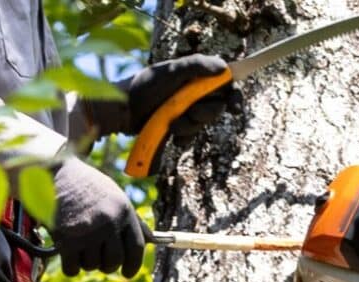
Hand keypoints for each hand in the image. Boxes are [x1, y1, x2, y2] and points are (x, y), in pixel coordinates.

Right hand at [49, 158, 146, 276]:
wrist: (53, 173)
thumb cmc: (85, 186)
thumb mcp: (113, 195)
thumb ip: (129, 219)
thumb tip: (149, 240)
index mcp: (123, 210)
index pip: (136, 247)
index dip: (133, 265)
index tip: (127, 273)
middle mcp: (108, 222)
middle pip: (114, 262)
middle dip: (106, 265)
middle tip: (97, 257)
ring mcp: (87, 232)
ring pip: (92, 266)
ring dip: (85, 261)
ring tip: (78, 243)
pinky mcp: (66, 240)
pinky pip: (72, 268)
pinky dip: (69, 265)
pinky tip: (66, 250)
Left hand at [83, 54, 238, 139]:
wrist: (122, 112)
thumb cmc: (144, 86)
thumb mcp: (171, 72)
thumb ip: (197, 66)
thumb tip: (224, 68)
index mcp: (196, 75)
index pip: (225, 84)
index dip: (234, 96)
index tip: (236, 109)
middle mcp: (193, 92)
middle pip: (217, 108)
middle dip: (203, 113)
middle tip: (189, 111)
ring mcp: (185, 111)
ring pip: (202, 125)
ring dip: (188, 126)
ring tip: (171, 122)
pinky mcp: (177, 128)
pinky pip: (191, 138)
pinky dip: (182, 137)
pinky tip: (170, 133)